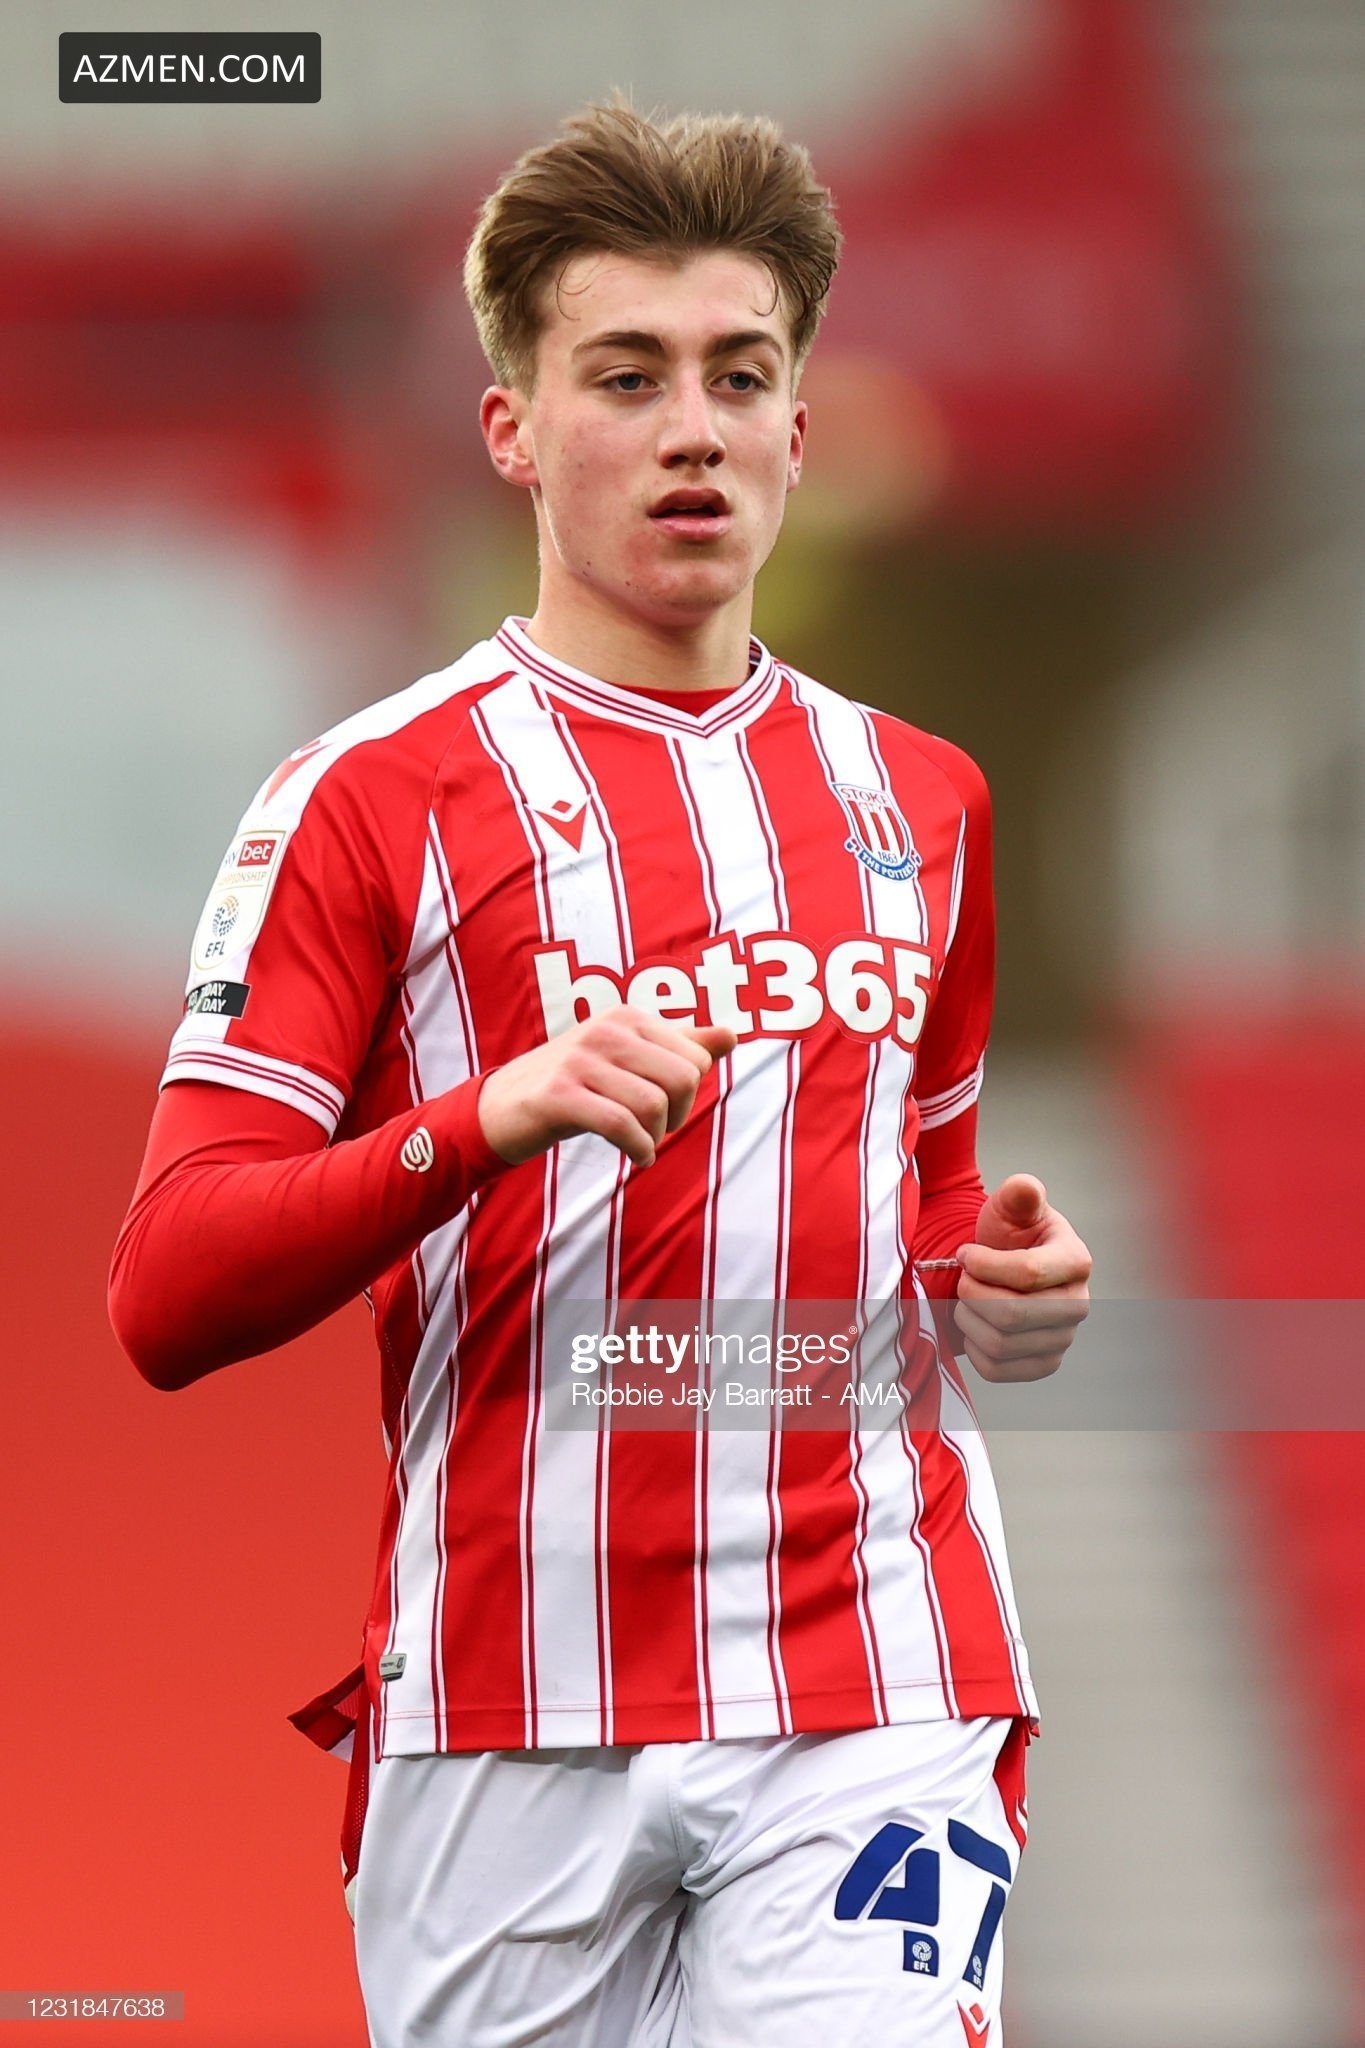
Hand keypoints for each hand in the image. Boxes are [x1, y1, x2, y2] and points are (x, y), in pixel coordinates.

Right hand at [477, 1007, 737, 1168]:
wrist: (502, 1107)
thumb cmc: (575, 1083)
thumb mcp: (629, 1059)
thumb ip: (681, 1045)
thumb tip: (733, 1034)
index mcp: (627, 1017)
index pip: (696, 1058)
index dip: (691, 1094)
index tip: (666, 1110)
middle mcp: (606, 1030)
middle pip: (683, 1079)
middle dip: (679, 1116)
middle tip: (657, 1131)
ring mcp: (580, 1059)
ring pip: (653, 1105)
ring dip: (656, 1137)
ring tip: (643, 1145)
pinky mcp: (559, 1094)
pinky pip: (620, 1125)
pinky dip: (638, 1149)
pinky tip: (636, 1157)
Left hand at [954, 1174, 1091, 1382]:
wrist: (1004, 1270)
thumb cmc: (1008, 1235)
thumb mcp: (1009, 1208)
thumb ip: (1018, 1195)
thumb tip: (1025, 1187)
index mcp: (1076, 1260)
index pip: (1027, 1272)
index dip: (983, 1264)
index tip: (965, 1253)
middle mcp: (1078, 1304)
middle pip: (1012, 1314)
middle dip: (972, 1294)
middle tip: (962, 1279)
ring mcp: (1063, 1338)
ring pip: (1001, 1343)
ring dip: (968, 1319)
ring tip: (967, 1298)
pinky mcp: (1044, 1364)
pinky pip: (998, 1369)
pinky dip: (975, 1348)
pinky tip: (976, 1324)